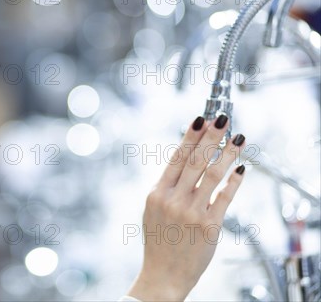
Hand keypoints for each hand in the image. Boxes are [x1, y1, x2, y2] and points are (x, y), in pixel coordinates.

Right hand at [127, 115, 246, 300]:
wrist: (163, 275)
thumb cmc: (159, 241)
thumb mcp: (153, 210)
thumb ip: (167, 187)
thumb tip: (184, 160)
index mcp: (157, 194)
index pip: (176, 158)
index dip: (190, 137)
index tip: (200, 119)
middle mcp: (173, 201)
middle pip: (195, 161)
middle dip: (211, 137)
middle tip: (222, 119)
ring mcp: (191, 213)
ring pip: (212, 175)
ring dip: (227, 154)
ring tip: (237, 138)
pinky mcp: (209, 226)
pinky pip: (224, 198)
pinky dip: (233, 182)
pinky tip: (241, 169)